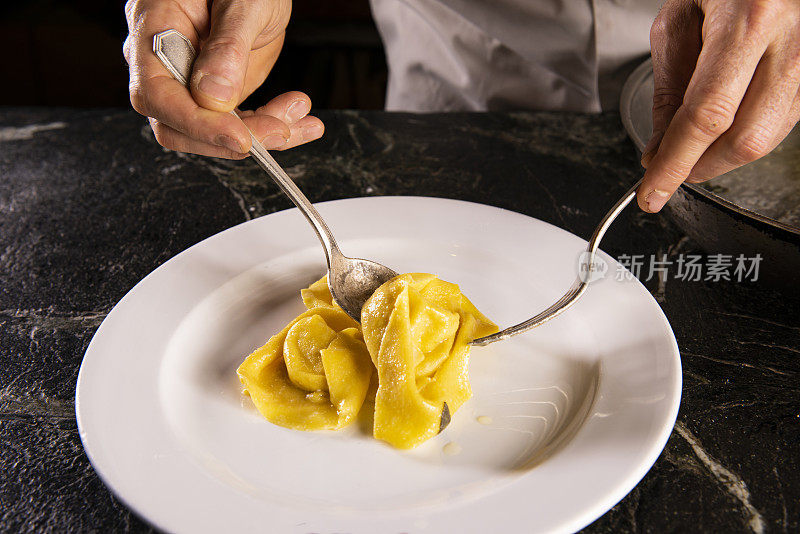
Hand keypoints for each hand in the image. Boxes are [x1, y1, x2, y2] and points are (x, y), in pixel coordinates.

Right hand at [124, 0, 323, 158]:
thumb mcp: (243, 3)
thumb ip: (227, 47)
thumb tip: (212, 98)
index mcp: (154, 29)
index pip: (157, 95)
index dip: (197, 124)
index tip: (240, 138)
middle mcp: (165, 61)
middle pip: (178, 124)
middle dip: (233, 137)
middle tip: (280, 130)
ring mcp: (191, 80)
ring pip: (212, 132)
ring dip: (261, 135)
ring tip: (301, 118)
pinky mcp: (218, 93)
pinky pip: (238, 123)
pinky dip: (271, 127)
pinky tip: (302, 123)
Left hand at [638, 0, 799, 211]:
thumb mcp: (677, 22)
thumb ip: (668, 87)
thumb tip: (659, 149)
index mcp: (750, 19)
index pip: (707, 115)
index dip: (676, 162)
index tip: (652, 191)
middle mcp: (792, 40)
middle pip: (746, 138)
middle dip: (700, 168)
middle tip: (667, 172)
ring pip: (768, 137)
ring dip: (721, 156)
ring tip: (690, 149)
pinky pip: (783, 123)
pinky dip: (746, 137)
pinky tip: (723, 129)